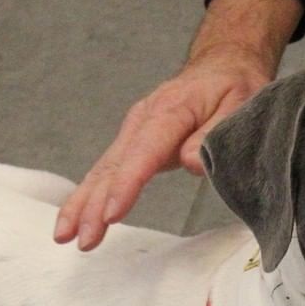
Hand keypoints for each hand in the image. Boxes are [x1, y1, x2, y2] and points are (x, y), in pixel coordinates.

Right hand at [54, 0, 302, 250]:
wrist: (221, 67)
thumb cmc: (232, 88)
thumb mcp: (240, 106)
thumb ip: (215, 135)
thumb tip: (192, 163)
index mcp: (171, 111)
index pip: (144, 152)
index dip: (126, 184)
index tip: (111, 213)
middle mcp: (144, 120)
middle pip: (113, 166)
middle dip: (93, 204)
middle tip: (81, 238)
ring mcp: (134, 131)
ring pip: (102, 170)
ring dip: (81, 204)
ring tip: (64, 236)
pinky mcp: (131, 142)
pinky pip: (106, 171)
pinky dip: (87, 195)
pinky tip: (74, 219)